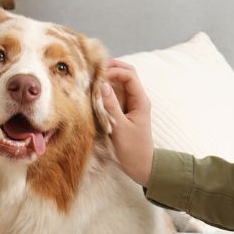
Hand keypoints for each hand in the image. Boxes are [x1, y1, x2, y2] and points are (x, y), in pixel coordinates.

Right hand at [98, 60, 153, 186]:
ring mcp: (131, 104)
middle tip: (94, 70)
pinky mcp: (125, 110)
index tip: (98, 75)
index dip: (114, 70)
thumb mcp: (120, 127)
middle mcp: (137, 99)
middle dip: (112, 68)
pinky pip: (117, 94)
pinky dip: (107, 89)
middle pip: (127, 74)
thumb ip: (111, 105)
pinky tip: (95, 91)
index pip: (130, 75)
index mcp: (141, 101)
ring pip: (121, 83)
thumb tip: (102, 85)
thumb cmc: (133, 148)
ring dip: (108, 78)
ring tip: (92, 78)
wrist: (141, 165)